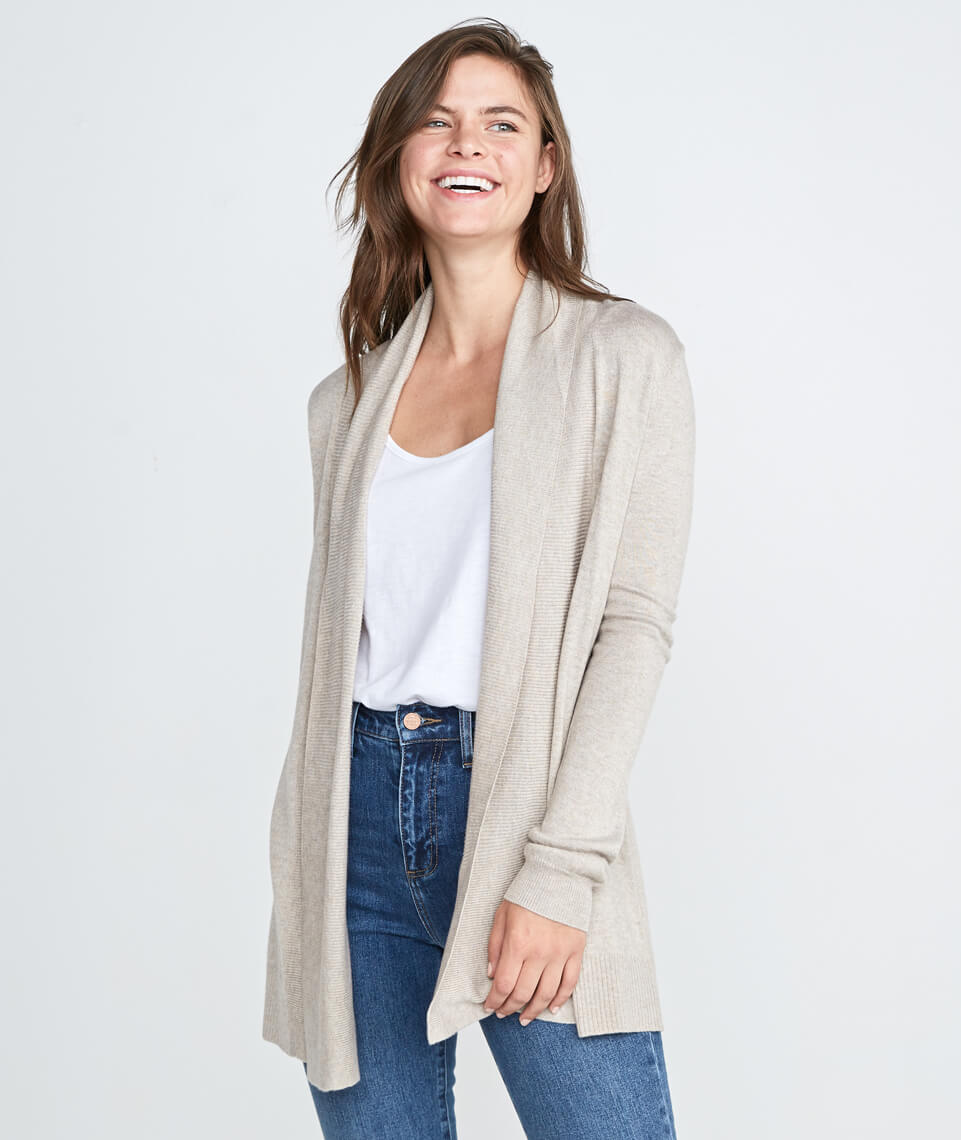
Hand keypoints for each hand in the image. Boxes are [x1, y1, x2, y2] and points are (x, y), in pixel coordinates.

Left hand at [483, 899, 585, 1025]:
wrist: (558, 875)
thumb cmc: (527, 894)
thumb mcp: (501, 915)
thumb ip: (495, 946)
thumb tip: (492, 975)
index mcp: (517, 943)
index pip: (503, 984)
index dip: (495, 1001)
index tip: (490, 1007)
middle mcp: (539, 953)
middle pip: (523, 994)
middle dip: (510, 1008)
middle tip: (504, 1014)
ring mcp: (560, 954)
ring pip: (546, 994)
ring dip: (534, 1010)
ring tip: (525, 1018)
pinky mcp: (576, 951)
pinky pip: (570, 983)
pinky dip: (560, 999)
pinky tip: (551, 1008)